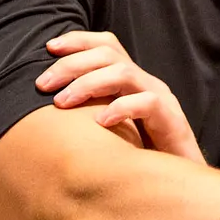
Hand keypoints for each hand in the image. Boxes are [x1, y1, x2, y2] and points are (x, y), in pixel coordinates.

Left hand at [38, 31, 205, 164]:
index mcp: (130, 79)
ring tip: (62, 103)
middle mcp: (145, 82)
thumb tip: (46, 104)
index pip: (106, 45)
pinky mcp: (171, 119)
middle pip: (109, 54)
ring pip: (123, 72)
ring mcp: (160, 98)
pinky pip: (147, 102)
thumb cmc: (138, 154)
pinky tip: (99, 123)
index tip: (48, 48)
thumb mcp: (108, 127)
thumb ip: (87, 111)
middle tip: (43, 84)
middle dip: (71, 64)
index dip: (77, 40)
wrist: (177, 180)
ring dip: (87, 84)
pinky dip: (120, 108)